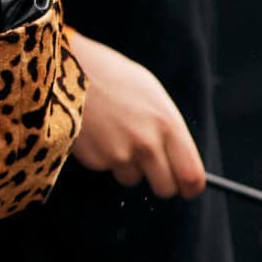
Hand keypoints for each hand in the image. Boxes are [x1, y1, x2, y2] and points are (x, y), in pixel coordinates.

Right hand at [64, 29, 206, 199]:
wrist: (69, 72)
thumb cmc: (113, 78)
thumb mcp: (152, 95)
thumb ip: (168, 129)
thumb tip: (179, 159)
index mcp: (167, 123)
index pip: (191, 174)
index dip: (191, 187)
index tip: (188, 189)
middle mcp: (147, 144)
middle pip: (166, 188)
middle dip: (162, 184)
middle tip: (155, 172)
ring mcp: (120, 155)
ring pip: (134, 179)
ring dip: (129, 166)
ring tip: (116, 134)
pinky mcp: (97, 161)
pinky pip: (109, 169)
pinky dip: (106, 158)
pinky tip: (99, 133)